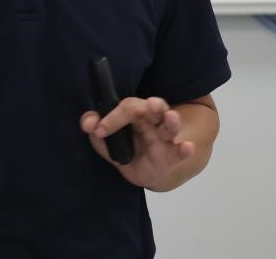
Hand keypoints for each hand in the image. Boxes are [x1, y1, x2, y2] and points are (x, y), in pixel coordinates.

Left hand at [79, 97, 194, 188]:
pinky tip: (187, 147)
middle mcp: (152, 122)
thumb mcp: (106, 138)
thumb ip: (94, 127)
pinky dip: (185, 149)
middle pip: (155, 108)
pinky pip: (180, 152)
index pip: (128, 107)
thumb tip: (88, 123)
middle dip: (153, 105)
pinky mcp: (171, 157)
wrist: (142, 171)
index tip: (98, 130)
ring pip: (170, 126)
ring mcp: (163, 139)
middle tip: (150, 104)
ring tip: (171, 117)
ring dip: (171, 121)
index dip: (112, 118)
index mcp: (136, 113)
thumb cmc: (125, 147)